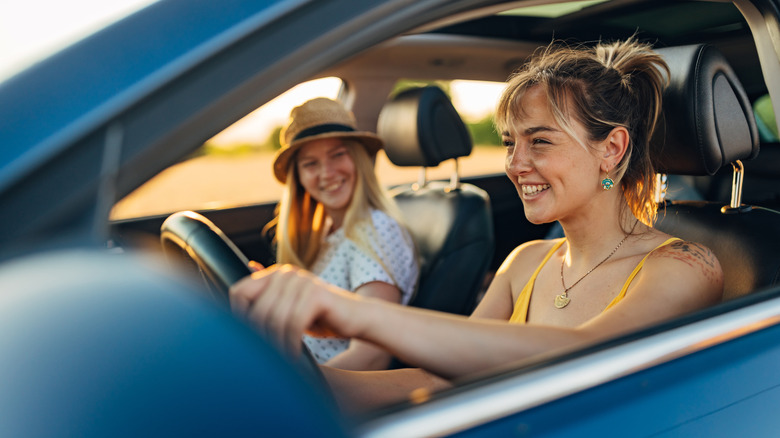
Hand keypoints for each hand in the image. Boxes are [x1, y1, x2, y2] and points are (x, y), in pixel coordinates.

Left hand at [229, 264, 363, 356]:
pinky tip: (293, 357)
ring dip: (275, 344)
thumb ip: (267, 305)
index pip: (239, 292)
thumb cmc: (321, 317)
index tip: (245, 341)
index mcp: (275, 274)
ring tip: (279, 361)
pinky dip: (290, 344)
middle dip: (258, 337)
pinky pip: (293, 323)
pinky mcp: (316, 294)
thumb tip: (236, 306)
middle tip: (263, 359)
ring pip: (274, 318)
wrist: (358, 318)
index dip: (238, 318)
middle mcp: (286, 273)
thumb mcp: (289, 311)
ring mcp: (301, 281)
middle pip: (256, 309)